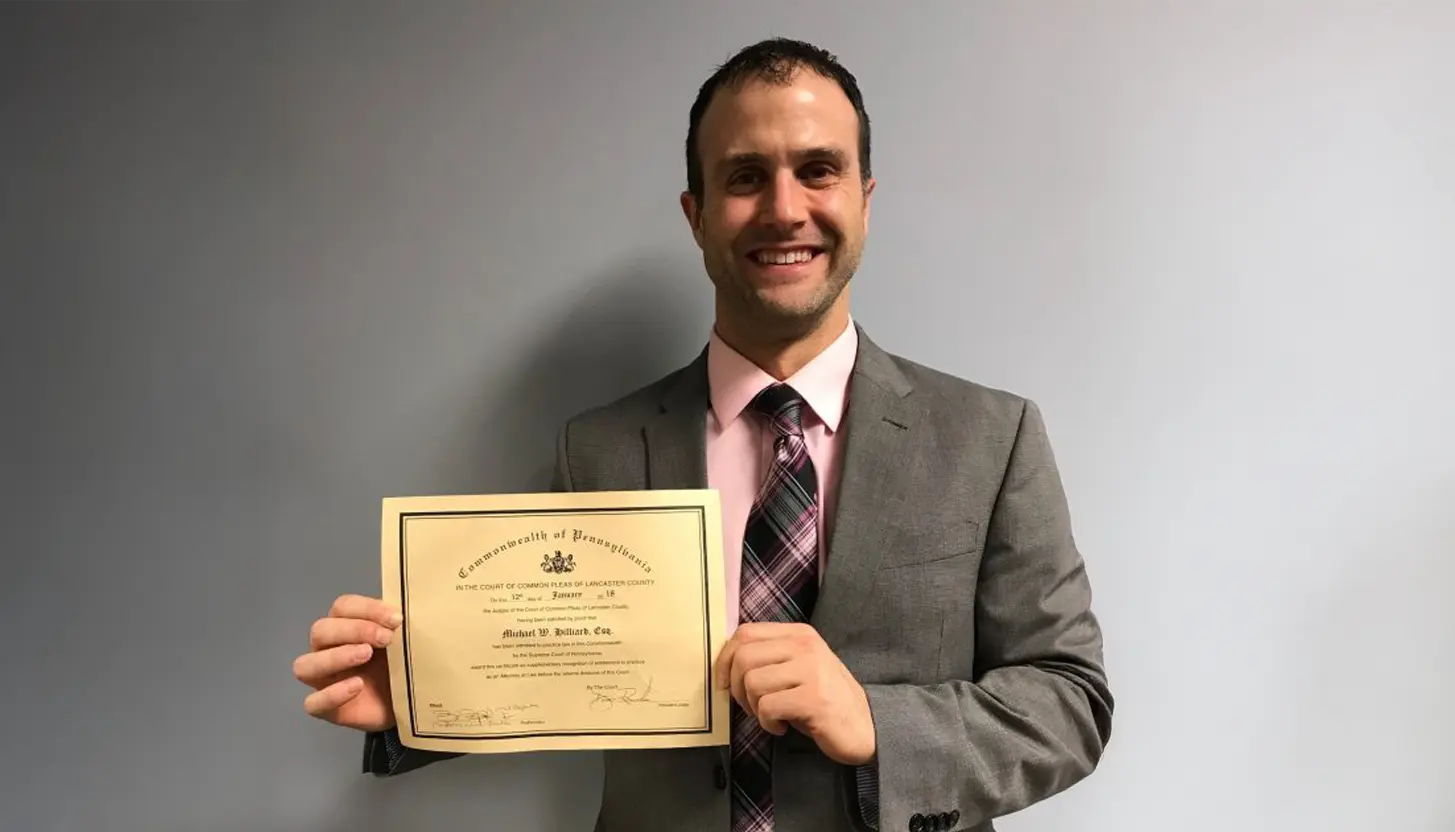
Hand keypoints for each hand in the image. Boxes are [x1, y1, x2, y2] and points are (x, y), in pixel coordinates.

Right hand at [293, 594, 401, 731]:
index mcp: (345, 626)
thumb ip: (399, 624)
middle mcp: (327, 650)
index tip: (397, 619)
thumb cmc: (404, 663)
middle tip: (386, 638)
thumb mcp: (405, 640)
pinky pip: (313, 703)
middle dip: (354, 630)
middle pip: (320, 631)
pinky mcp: (327, 709)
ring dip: (335, 657)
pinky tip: (357, 686)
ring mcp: (323, 681)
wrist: (412, 702)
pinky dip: (332, 694)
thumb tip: (402, 610)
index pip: (342, 607)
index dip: (367, 608)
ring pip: (305, 665)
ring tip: (366, 655)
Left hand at [714, 622, 875, 765]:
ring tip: (772, 716)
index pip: (745, 633)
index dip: (725, 658)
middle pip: (743, 658)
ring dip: (753, 708)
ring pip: (752, 683)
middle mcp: (805, 646)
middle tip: (750, 706)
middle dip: (735, 688)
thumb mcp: (799, 667)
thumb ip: (770, 657)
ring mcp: (811, 671)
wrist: (866, 726)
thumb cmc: (824, 700)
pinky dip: (768, 723)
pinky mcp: (814, 699)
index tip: (723, 681)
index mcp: (799, 634)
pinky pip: (767, 707)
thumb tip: (725, 664)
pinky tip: (783, 726)